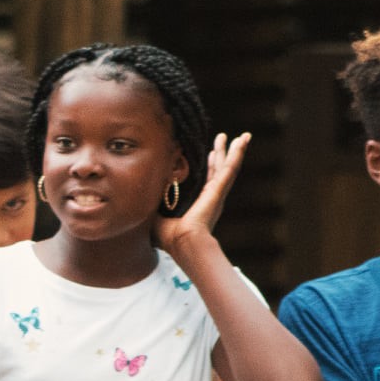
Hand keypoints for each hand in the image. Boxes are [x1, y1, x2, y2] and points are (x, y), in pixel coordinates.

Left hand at [155, 132, 248, 255]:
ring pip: (227, 165)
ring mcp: (216, 192)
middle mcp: (209, 196)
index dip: (206, 165)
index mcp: (197, 202)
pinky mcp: (218, 189)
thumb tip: (136, 194)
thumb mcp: (155, 214)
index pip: (203, 178)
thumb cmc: (167, 237)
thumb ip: (151, 203)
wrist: (182, 244)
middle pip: (217, 169)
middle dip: (221, 153)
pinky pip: (230, 167)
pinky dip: (237, 153)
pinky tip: (243, 141)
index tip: (207, 152)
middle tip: (224, 138)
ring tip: (243, 136)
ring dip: (234, 150)